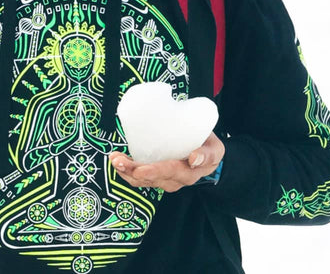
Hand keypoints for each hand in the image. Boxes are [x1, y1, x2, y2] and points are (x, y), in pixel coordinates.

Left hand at [109, 132, 224, 192]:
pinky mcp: (157, 176)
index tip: (140, 169)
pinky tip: (118, 162)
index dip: (154, 171)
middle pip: (153, 178)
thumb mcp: (214, 148)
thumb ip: (206, 153)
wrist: (208, 156)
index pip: (171, 172)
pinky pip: (141, 178)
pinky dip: (128, 171)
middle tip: (118, 161)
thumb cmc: (209, 148)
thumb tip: (194, 157)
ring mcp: (165, 180)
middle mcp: (176, 180)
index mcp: (190, 172)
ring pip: (144, 181)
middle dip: (133, 171)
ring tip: (114, 160)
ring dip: (127, 172)